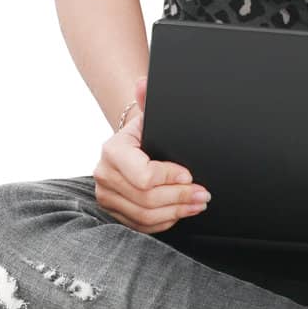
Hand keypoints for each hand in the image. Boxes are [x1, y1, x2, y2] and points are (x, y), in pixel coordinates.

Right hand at [92, 76, 211, 233]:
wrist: (131, 145)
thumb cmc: (145, 131)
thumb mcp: (150, 114)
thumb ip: (148, 97)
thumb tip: (144, 83)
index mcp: (112, 150)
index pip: (145, 176)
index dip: (171, 178)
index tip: (189, 174)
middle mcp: (104, 174)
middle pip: (147, 199)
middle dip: (181, 197)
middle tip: (203, 194)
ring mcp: (106, 196)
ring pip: (145, 216)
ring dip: (176, 211)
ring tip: (197, 203)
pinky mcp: (114, 211)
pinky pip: (141, 226)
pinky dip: (164, 221)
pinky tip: (180, 211)